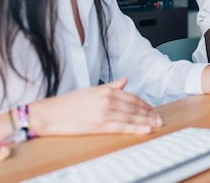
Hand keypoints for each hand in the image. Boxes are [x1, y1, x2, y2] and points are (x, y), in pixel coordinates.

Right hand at [29, 77, 161, 136]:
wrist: (50, 114)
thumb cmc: (68, 103)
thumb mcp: (91, 90)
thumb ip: (110, 86)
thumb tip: (124, 80)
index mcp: (106, 91)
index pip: (131, 97)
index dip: (143, 104)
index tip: (151, 108)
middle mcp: (108, 100)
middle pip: (134, 108)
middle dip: (149, 113)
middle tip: (159, 118)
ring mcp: (104, 113)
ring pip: (131, 117)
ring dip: (146, 121)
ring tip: (156, 124)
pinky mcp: (100, 125)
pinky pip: (122, 127)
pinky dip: (136, 128)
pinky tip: (146, 129)